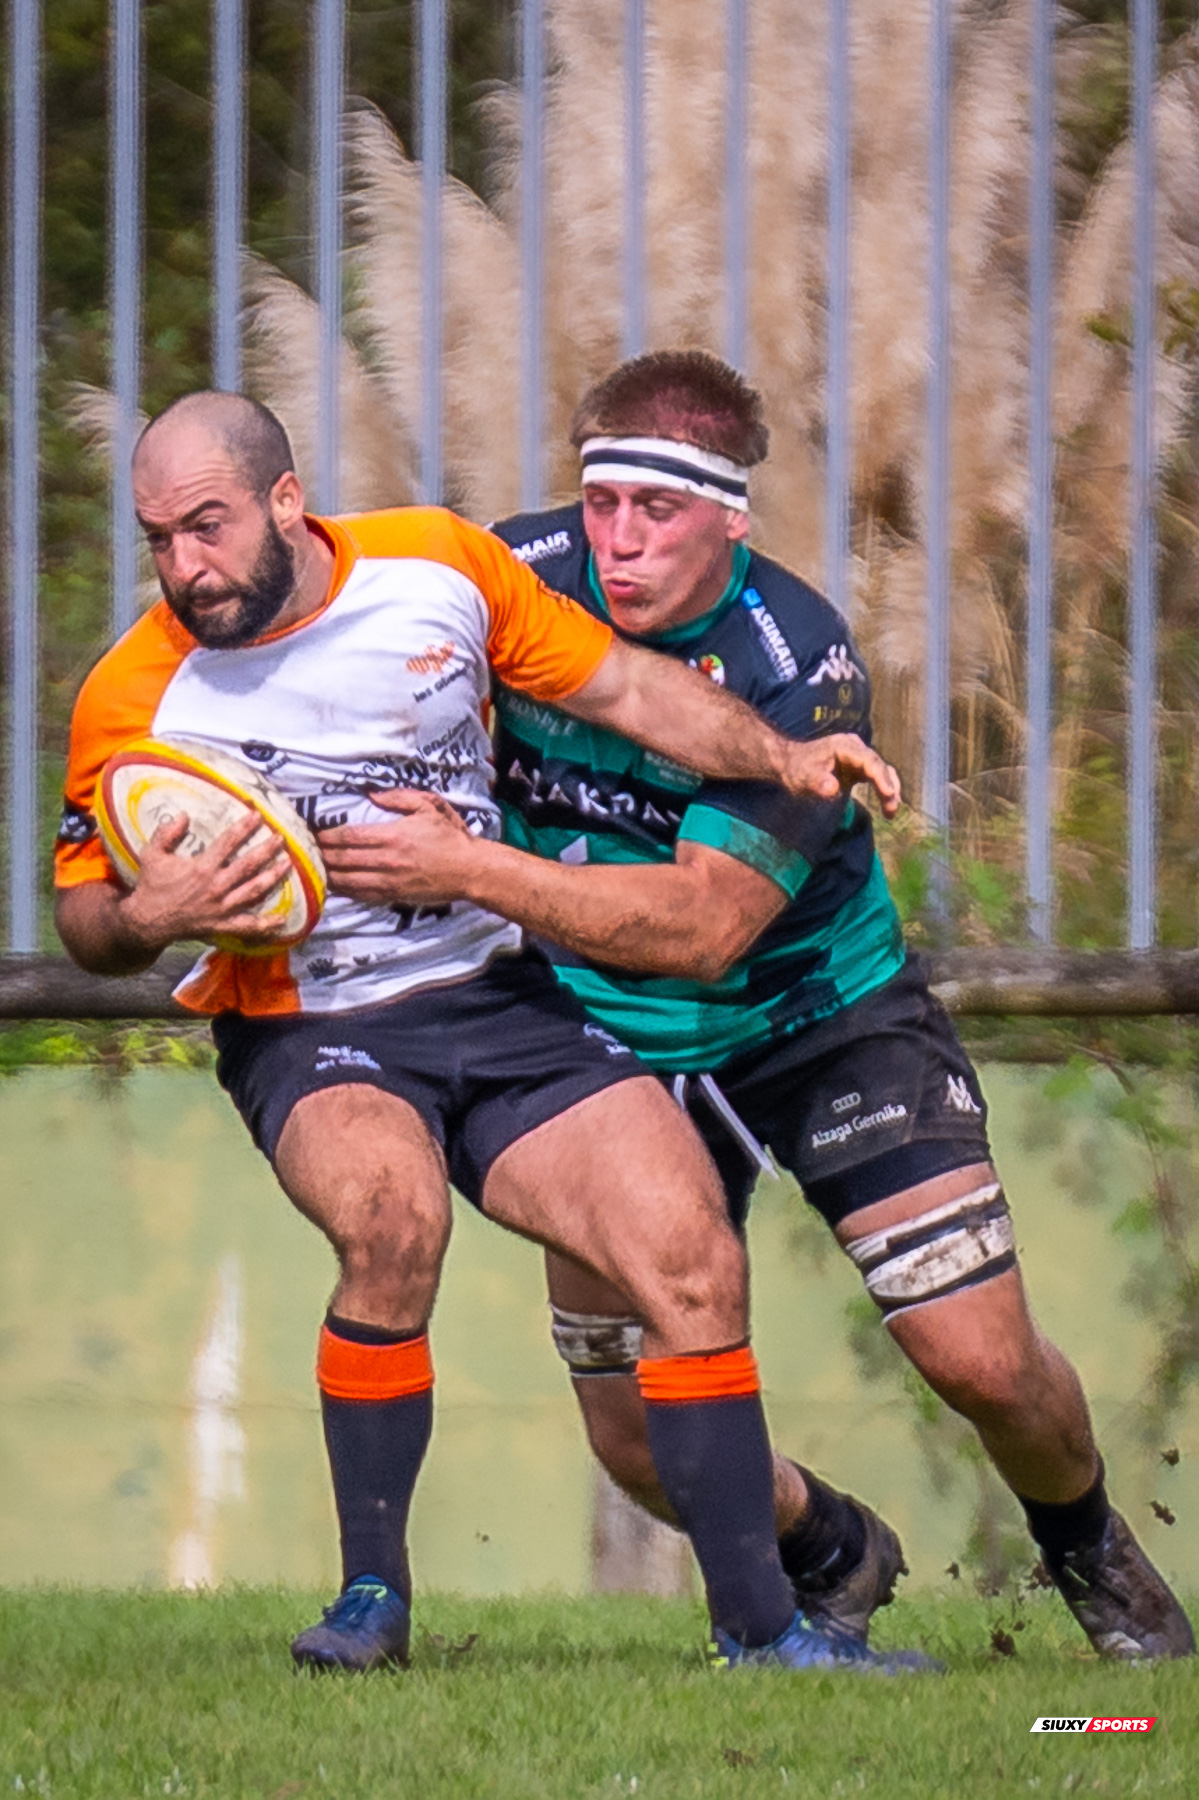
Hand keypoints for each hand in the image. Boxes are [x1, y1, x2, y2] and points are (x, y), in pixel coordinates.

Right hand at [119, 810, 292, 951]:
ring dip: (273, 877)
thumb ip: (166, 833)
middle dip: (267, 849)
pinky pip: (248, 925)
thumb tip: (184, 814)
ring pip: (254, 890)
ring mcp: (222, 907)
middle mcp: (216, 886)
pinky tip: (283, 918)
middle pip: (249, 864)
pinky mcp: (222, 925)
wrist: (148, 921)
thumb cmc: (151, 885)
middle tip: (281, 837)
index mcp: (202, 867)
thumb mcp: (152, 854)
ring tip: (288, 864)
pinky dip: (266, 924)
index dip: (245, 827)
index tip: (258, 815)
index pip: (229, 842)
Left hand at [319, 789, 474, 905]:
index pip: (347, 837)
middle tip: (303, 848)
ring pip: (345, 881)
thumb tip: (371, 793)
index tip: (312, 831)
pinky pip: (359, 895)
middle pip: (341, 859)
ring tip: (310, 867)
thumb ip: (399, 797)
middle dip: (319, 854)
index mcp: (392, 836)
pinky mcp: (391, 896)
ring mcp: (387, 881)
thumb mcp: (429, 806)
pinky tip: (329, 884)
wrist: (469, 871)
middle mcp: (386, 861)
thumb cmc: (450, 837)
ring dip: (325, 874)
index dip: (325, 835)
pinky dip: (341, 890)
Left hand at [778, 734, 901, 817]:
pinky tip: (887, 806)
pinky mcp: (858, 766)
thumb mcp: (804, 777)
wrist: (790, 762)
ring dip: (889, 790)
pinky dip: (883, 789)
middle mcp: (855, 748)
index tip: (888, 794)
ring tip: (891, 812)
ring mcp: (858, 756)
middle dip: (888, 786)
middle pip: (879, 766)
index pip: (869, 761)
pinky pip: (876, 777)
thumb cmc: (797, 769)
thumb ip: (818, 782)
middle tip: (893, 808)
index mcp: (844, 746)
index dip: (881, 777)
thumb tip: (833, 789)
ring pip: (881, 771)